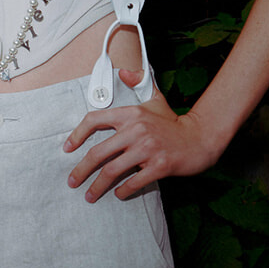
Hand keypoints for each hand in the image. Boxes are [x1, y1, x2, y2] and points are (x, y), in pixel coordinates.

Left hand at [62, 70, 222, 201]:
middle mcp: (136, 130)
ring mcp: (148, 149)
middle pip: (98, 152)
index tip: (68, 148)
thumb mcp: (155, 99)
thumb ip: (139, 83)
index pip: (94, 120)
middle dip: (81, 170)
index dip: (77, 134)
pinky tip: (118, 194)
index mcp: (131, 114)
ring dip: (97, 186)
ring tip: (90, 195)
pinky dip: (122, 191)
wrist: (201, 138)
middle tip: (72, 181)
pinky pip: (133, 182)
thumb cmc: (173, 123)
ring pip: (112, 171)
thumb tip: (124, 72)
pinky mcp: (159, 166)